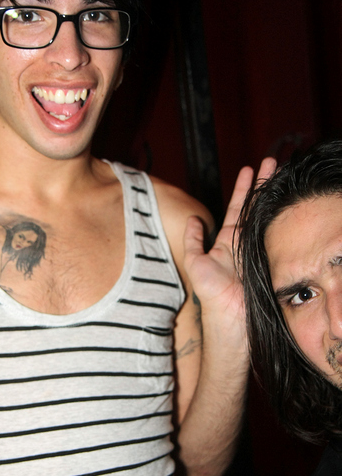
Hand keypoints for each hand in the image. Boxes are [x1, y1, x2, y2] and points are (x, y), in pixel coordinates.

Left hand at [183, 157, 276, 336]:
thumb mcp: (195, 263)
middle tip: (273, 161)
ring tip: (280, 170)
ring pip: (266, 213)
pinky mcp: (269, 255)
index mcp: (228, 241)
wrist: (229, 314)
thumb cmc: (210, 293)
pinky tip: (282, 197)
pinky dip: (277, 215)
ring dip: (273, 192)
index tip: (250, 169)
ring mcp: (260, 247)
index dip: (243, 189)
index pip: (237, 208)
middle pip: (256, 205)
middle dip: (264, 183)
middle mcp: (246, 241)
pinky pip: (273, 232)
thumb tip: (193, 218)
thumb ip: (193, 241)